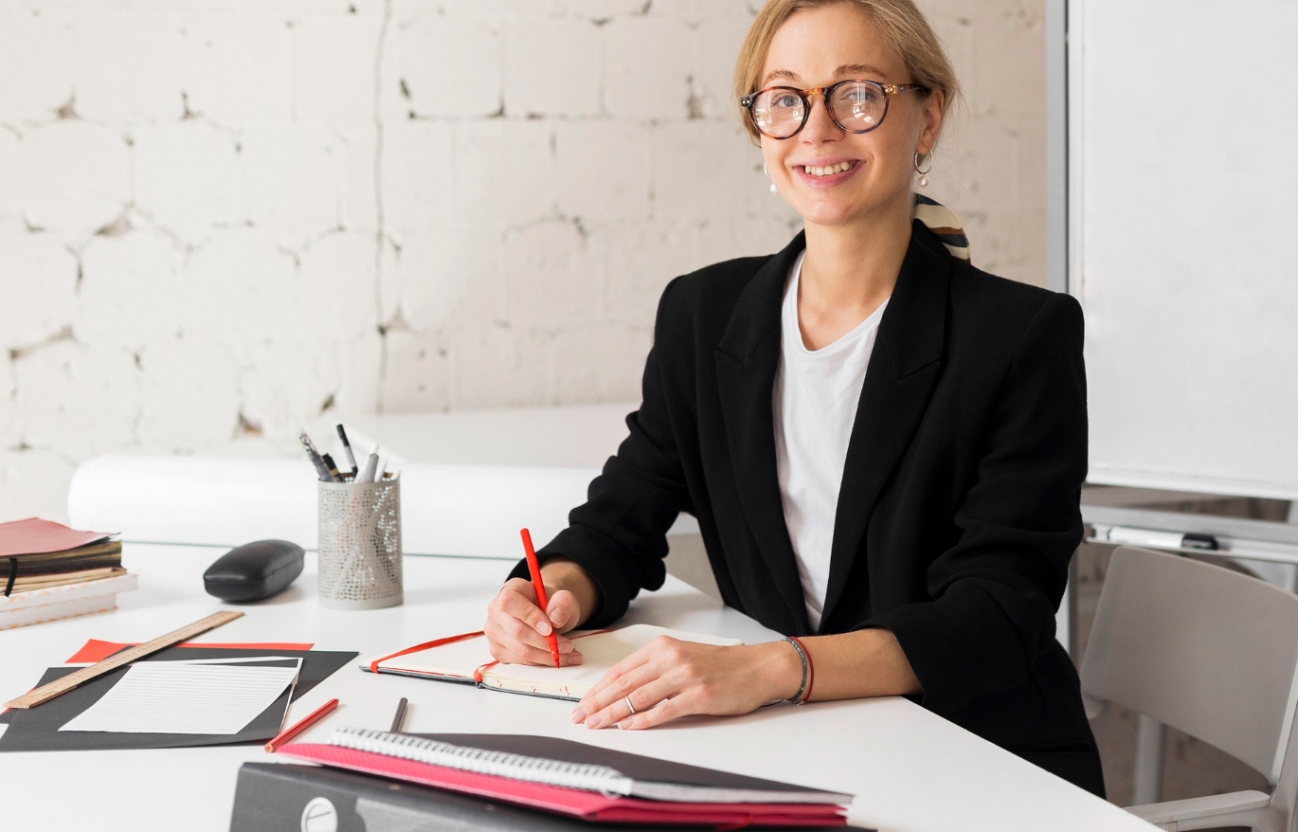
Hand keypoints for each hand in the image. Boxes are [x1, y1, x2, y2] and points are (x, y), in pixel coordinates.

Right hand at [484, 578, 583, 665]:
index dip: (530, 616)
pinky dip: (542, 661)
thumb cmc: (552, 604)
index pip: (510, 602)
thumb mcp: (564, 598)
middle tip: (568, 646)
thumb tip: (556, 617)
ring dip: (547, 655)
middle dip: (546, 643)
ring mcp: (494, 632)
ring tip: (569, 654)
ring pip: (521, 651)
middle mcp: (496, 610)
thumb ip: (563, 602)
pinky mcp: (498, 650)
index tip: (550, 629)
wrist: (547, 615)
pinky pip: (521, 661)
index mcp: (510, 589)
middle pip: (517, 632)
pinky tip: (557, 657)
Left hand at [569, 637, 802, 729]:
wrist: (758, 667)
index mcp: (663, 647)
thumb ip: (655, 668)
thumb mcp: (683, 656)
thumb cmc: (722, 665)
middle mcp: (670, 659)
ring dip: (612, 714)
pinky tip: (627, 727)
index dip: (598, 688)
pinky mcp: (698, 697)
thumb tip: (624, 690)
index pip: (621, 670)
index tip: (584, 702)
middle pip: (624, 684)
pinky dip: (642, 720)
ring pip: (637, 697)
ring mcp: (684, 677)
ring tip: (596, 725)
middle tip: (580, 717)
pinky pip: (662, 710)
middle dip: (597, 703)